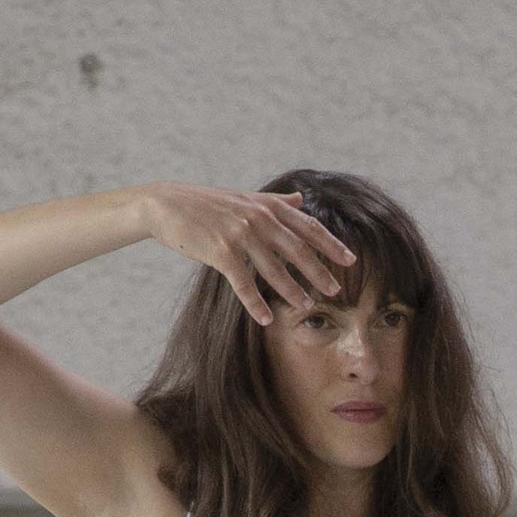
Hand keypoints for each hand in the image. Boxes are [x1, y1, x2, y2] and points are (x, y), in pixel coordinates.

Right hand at [137, 183, 354, 327]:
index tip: (351, 261)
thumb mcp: (245, 197)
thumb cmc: (206, 203)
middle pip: (298, 250)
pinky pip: (244, 284)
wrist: (165, 204)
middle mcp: (259, 218)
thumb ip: (275, 201)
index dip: (331, 245)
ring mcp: (241, 234)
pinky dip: (256, 303)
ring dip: (292, 291)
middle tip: (335, 292)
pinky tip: (266, 319)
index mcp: (268, 206)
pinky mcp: (221, 252)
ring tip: (306, 307)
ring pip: (274, 269)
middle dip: (319, 273)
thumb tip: (300, 199)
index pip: (308, 227)